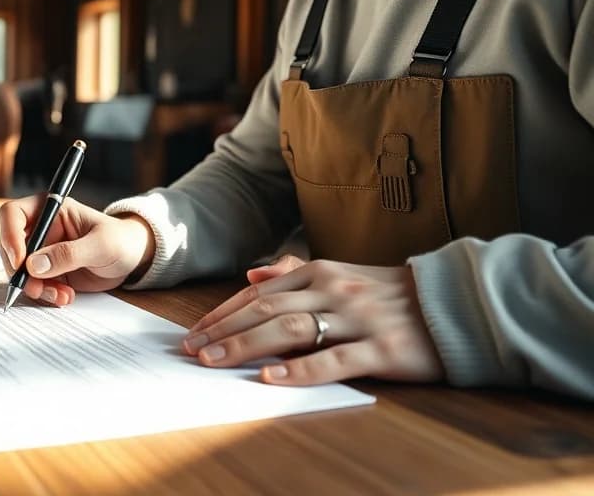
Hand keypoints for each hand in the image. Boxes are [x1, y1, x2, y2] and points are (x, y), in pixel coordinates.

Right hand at [0, 195, 155, 306]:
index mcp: (51, 210)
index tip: (21, 262)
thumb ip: (69, 253)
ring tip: (61, 295)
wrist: (132, 258)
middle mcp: (41, 228)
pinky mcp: (47, 271)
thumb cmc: (120, 240)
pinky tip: (65, 296)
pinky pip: (33, 284)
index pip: (13, 214)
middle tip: (37, 287)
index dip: (10, 236)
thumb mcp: (101, 245)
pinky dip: (45, 294)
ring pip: (19, 270)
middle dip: (20, 271)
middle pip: (9, 246)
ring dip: (35, 286)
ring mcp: (42, 251)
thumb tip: (35, 265)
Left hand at [183, 255, 443, 385]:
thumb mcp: (342, 273)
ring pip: (291, 331)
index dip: (223, 314)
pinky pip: (335, 359)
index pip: (259, 295)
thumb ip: (294, 274)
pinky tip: (272, 379)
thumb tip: (250, 277)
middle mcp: (335, 290)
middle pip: (266, 311)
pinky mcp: (383, 348)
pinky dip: (300, 370)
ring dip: (246, 346)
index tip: (193, 332)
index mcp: (321, 271)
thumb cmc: (392, 294)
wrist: (459, 303)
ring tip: (214, 361)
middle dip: (223, 331)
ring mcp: (358, 318)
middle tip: (190, 350)